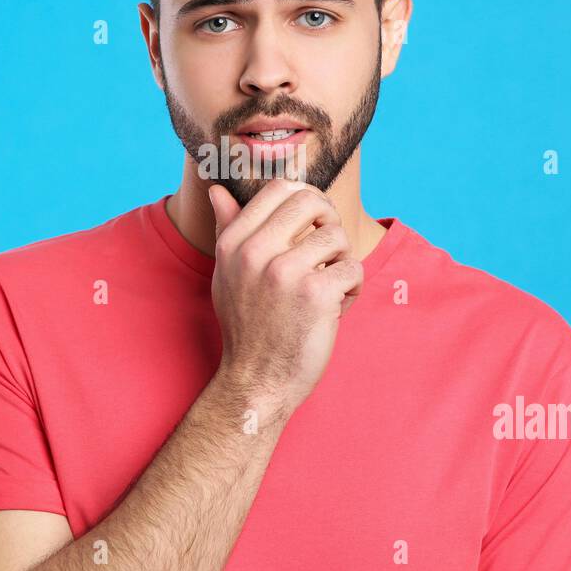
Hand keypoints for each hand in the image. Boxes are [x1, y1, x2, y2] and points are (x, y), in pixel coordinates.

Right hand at [208, 177, 363, 416]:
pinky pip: (352, 270)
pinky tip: (334, 310)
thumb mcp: (227, 274)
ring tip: (327, 286)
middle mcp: (256, 252)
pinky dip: (351, 290)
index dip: (306, 197)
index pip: (279, 188)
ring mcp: (285, 272)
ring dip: (341, 261)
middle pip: (312, 201)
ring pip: (338, 237)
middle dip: (329, 220)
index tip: (313, 221)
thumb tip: (218, 190)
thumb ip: (228, 229)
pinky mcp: (316, 294)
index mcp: (235, 243)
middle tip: (328, 248)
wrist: (257, 381)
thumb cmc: (247, 327)